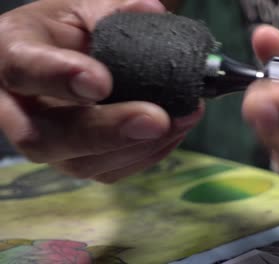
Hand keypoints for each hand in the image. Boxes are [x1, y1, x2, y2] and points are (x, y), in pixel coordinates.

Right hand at [0, 0, 202, 182]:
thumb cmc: (77, 28)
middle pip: (44, 137)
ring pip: (80, 164)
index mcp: (12, 53)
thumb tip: (152, 11)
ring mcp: (48, 140)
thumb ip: (115, 9)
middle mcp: (19, 107)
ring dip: (138, 147)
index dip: (59, 78)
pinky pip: (109, 172)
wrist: (77, 53)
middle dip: (104, 133)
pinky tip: (174, 132)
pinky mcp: (76, 160)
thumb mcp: (89, 6)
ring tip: (181, 119)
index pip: (23, 68)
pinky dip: (147, 154)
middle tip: (156, 120)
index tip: (101, 83)